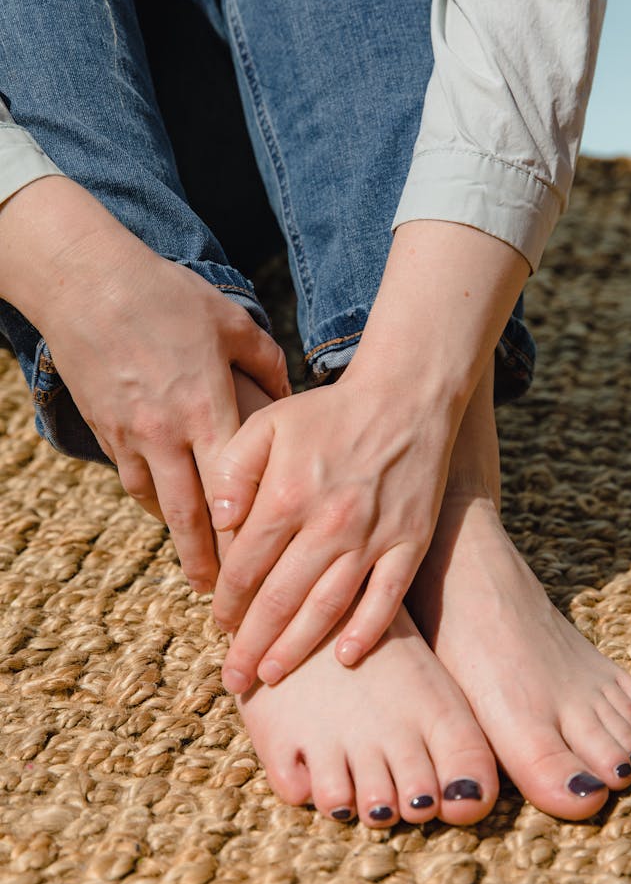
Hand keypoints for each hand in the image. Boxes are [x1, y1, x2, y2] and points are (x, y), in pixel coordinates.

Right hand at [0, 177, 289, 590]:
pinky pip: (134, 479)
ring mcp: (132, 436)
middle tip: (228, 602)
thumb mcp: (231, 323)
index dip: (252, 534)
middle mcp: (169, 433)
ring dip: (181, 541)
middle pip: (192, 517)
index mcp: (208, 408)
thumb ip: (266, 364)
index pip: (235, 489)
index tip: (269, 565)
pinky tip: (169, 514)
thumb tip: (290, 395)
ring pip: (159, 506)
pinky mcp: (106, 430)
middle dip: (212, 564)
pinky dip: (154, 501)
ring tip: (202, 572)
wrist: (87, 281)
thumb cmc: (168, 296)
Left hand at [210, 375, 455, 691]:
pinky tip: (346, 659)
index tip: (218, 625)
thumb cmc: (330, 412)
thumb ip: (234, 468)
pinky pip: (386, 598)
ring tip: (272, 676)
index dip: (227, 602)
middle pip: (279, 600)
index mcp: (287, 496)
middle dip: (251, 645)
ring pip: (327, 609)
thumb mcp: (268, 423)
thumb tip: (219, 520)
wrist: (407, 397)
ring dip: (297, 649)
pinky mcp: (410, 542)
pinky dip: (366, 632)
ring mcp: (373, 537)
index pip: (245, 567)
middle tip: (235, 679)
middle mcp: (328, 523)